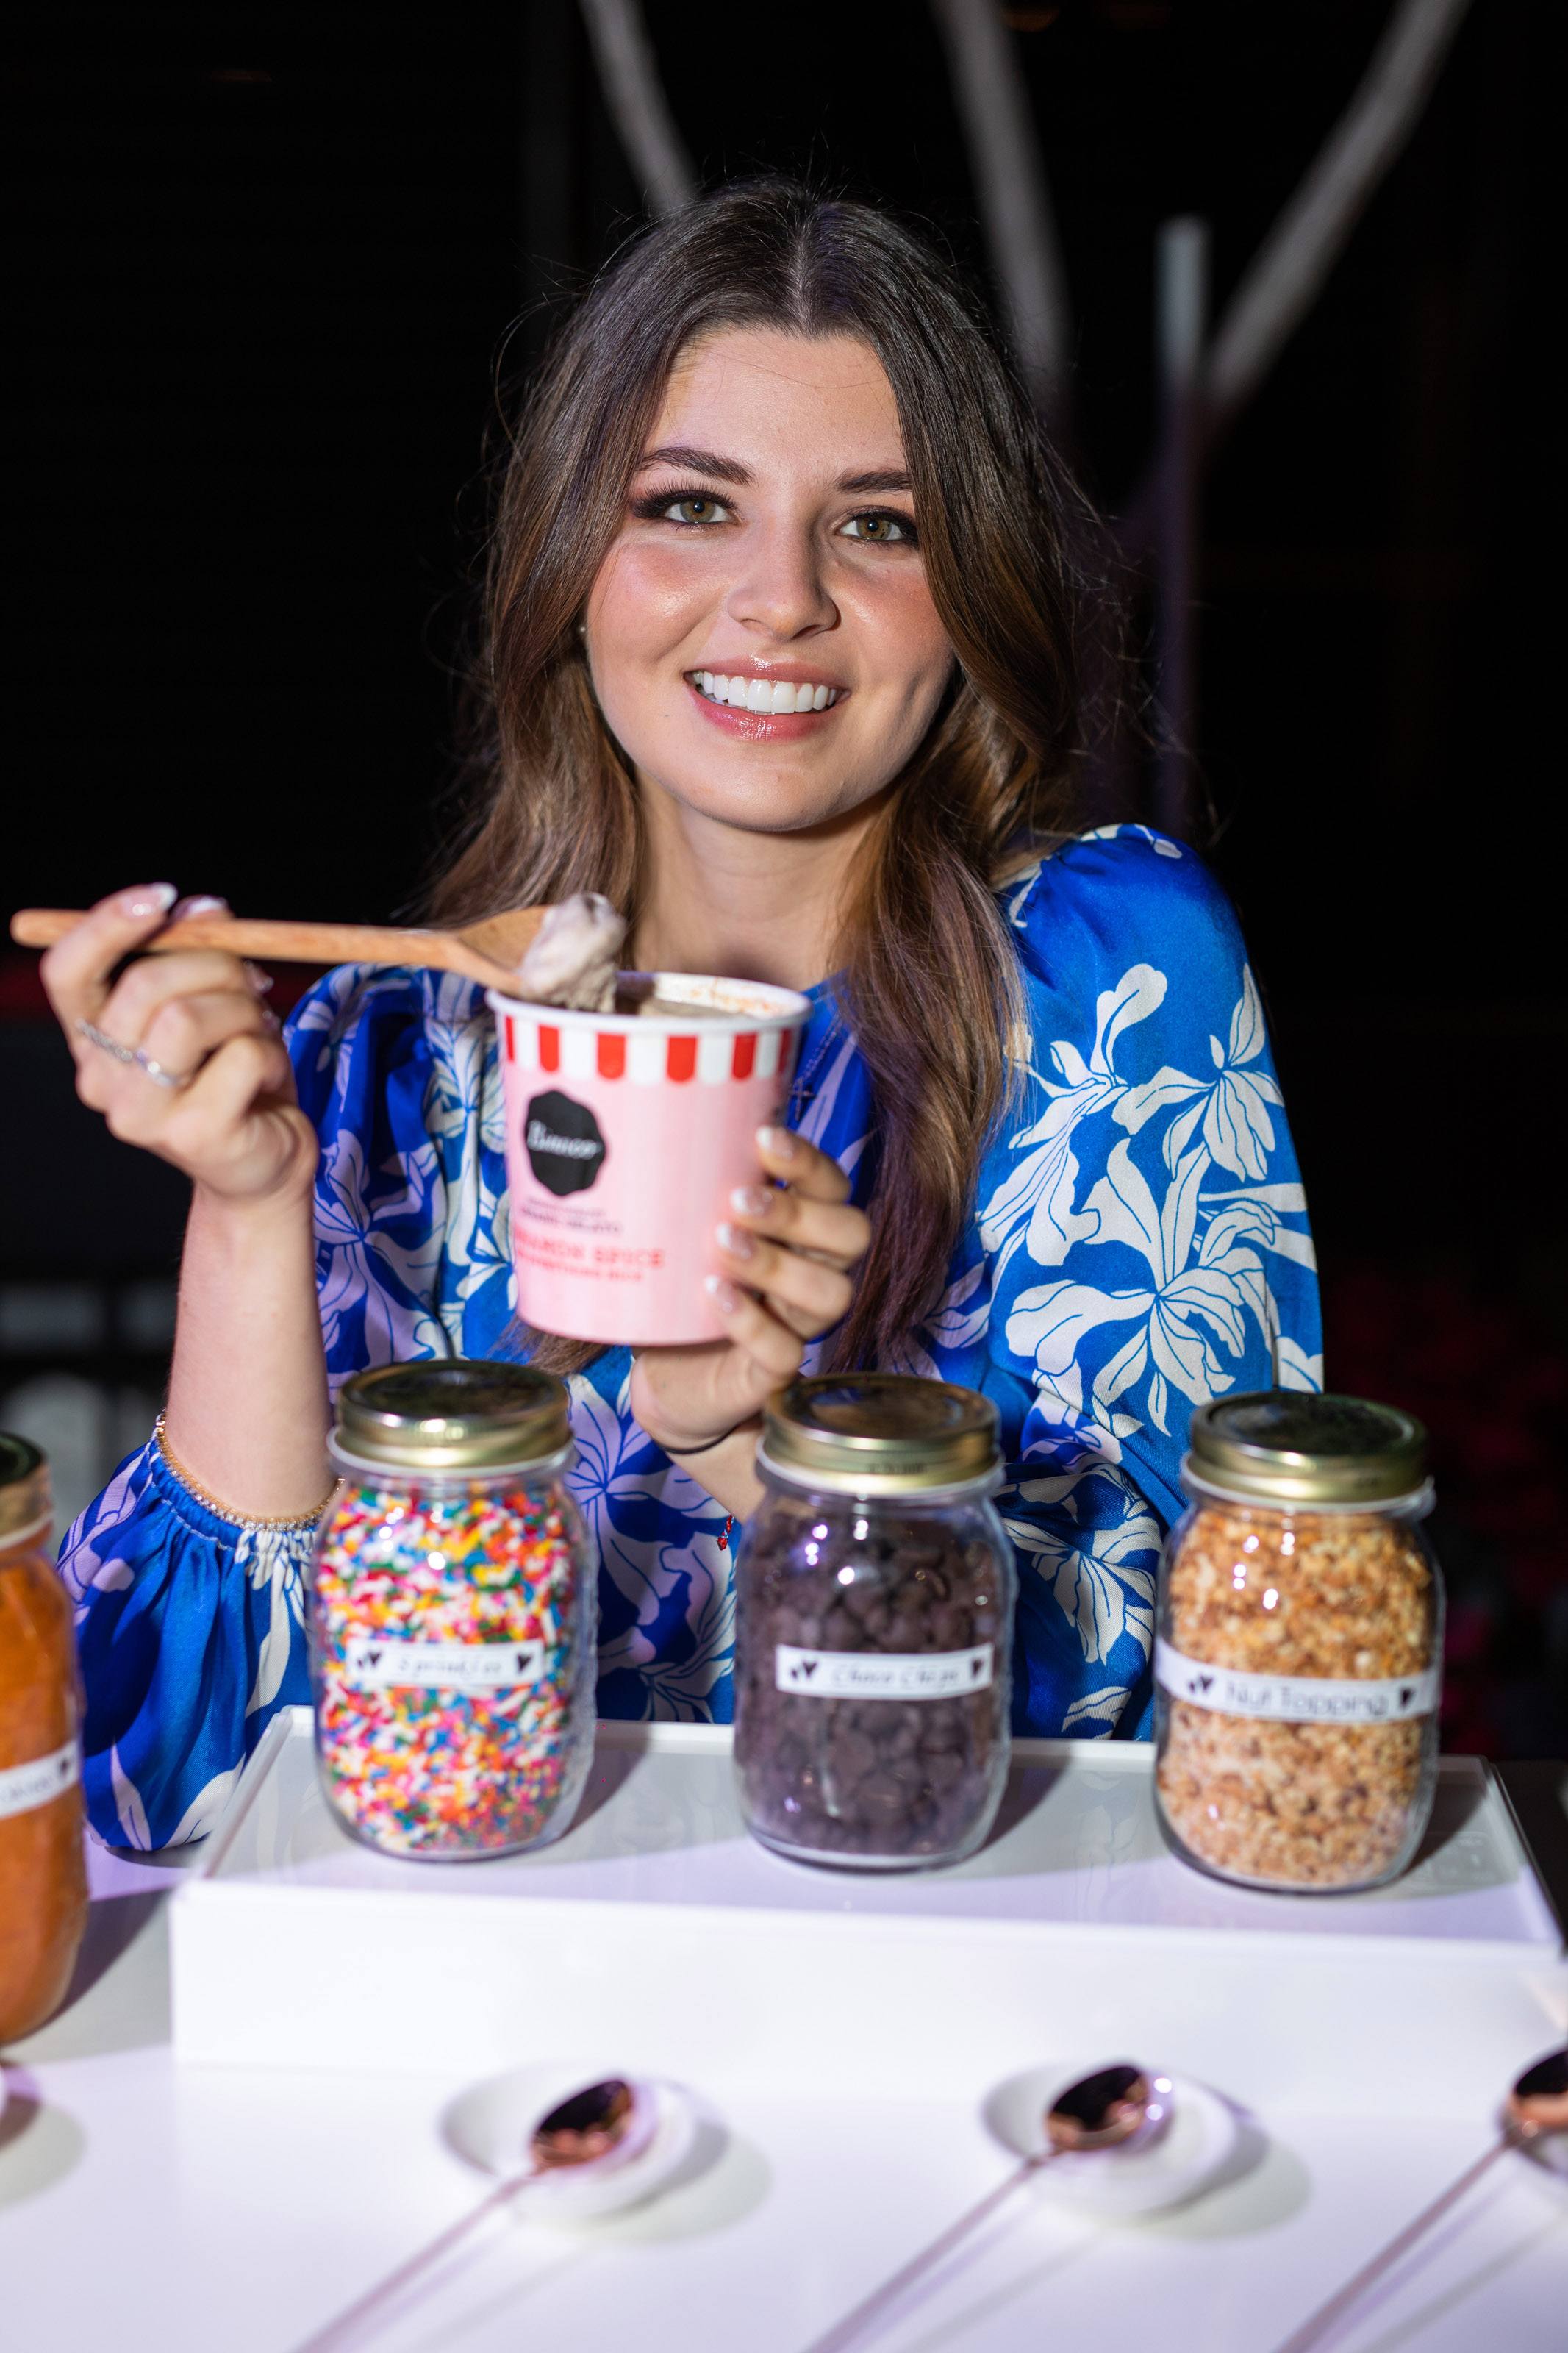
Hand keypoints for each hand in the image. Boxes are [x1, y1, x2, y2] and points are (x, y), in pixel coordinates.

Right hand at [41, 884, 317, 1206]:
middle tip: (253, 980)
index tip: (162, 897)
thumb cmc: (234, 1076)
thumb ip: (195, 954)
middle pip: (144, 984)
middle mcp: (99, 1079)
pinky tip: (267, 1075)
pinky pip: (240, 1055)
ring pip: (189, 1016)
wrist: (265, 1163)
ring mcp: (139, 1114)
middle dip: (215, 964)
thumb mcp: (211, 1004)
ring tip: (257, 1031)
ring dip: (244, 1010)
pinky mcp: (192, 1135)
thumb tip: (206, 909)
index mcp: (91, 1039)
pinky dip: (270, 1052)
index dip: (107, 925)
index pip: (67, 971)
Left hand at [630, 1127, 869, 1458]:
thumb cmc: (679, 1291)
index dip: (810, 1161)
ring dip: (776, 1262)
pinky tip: (715, 1295)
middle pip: (851, 1234)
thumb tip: (638, 1124)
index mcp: (799, 1230)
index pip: (833, 1187)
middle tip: (737, 1202)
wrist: (664, 1377)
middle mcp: (812, 1273)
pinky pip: (785, 1351)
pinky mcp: (771, 1373)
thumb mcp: (684, 1234)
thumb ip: (686, 1193)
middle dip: (798, 1212)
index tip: (762, 1139)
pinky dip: (751, 1321)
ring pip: (831, 1293)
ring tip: (721, 1246)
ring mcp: (797, 1325)